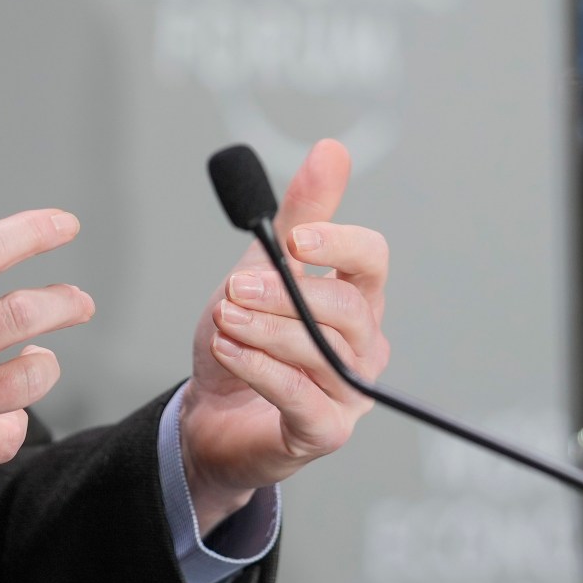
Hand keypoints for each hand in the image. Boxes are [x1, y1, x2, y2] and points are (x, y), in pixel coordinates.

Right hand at [0, 153, 92, 542]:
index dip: (31, 233)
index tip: (65, 224)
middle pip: (19, 316)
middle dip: (66, 302)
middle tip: (82, 301)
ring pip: (25, 380)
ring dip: (43, 365)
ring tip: (39, 358)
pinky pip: (4, 438)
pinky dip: (13, 423)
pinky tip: (2, 412)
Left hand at [178, 139, 391, 532]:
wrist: (210, 414)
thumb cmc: (245, 340)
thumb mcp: (261, 267)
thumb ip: (297, 216)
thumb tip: (332, 150)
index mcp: (356, 300)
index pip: (372, 261)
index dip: (339, 244)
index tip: (295, 239)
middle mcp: (363, 346)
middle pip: (348, 309)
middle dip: (286, 293)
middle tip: (236, 286)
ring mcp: (349, 392)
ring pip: (323, 351)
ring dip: (266, 330)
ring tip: (225, 318)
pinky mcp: (325, 432)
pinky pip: (301, 397)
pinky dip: (261, 369)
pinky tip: (229, 350)